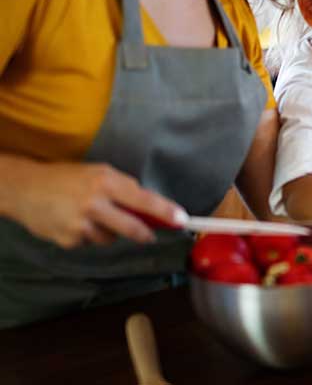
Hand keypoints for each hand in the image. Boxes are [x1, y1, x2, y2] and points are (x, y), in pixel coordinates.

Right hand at [11, 161, 184, 248]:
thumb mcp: (98, 173)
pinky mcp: (69, 240)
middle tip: (151, 234)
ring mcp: (80, 224)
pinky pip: (91, 242)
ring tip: (92, 215)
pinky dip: (89, 235)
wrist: (24, 189)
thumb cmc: (66, 178)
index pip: (143, 199)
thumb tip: (149, 206)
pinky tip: (75, 222)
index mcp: (105, 182)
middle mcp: (94, 203)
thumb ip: (123, 189)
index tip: (182, 220)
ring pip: (111, 238)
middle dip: (145, 233)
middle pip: (132, 227)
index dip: (164, 211)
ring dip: (110, 231)